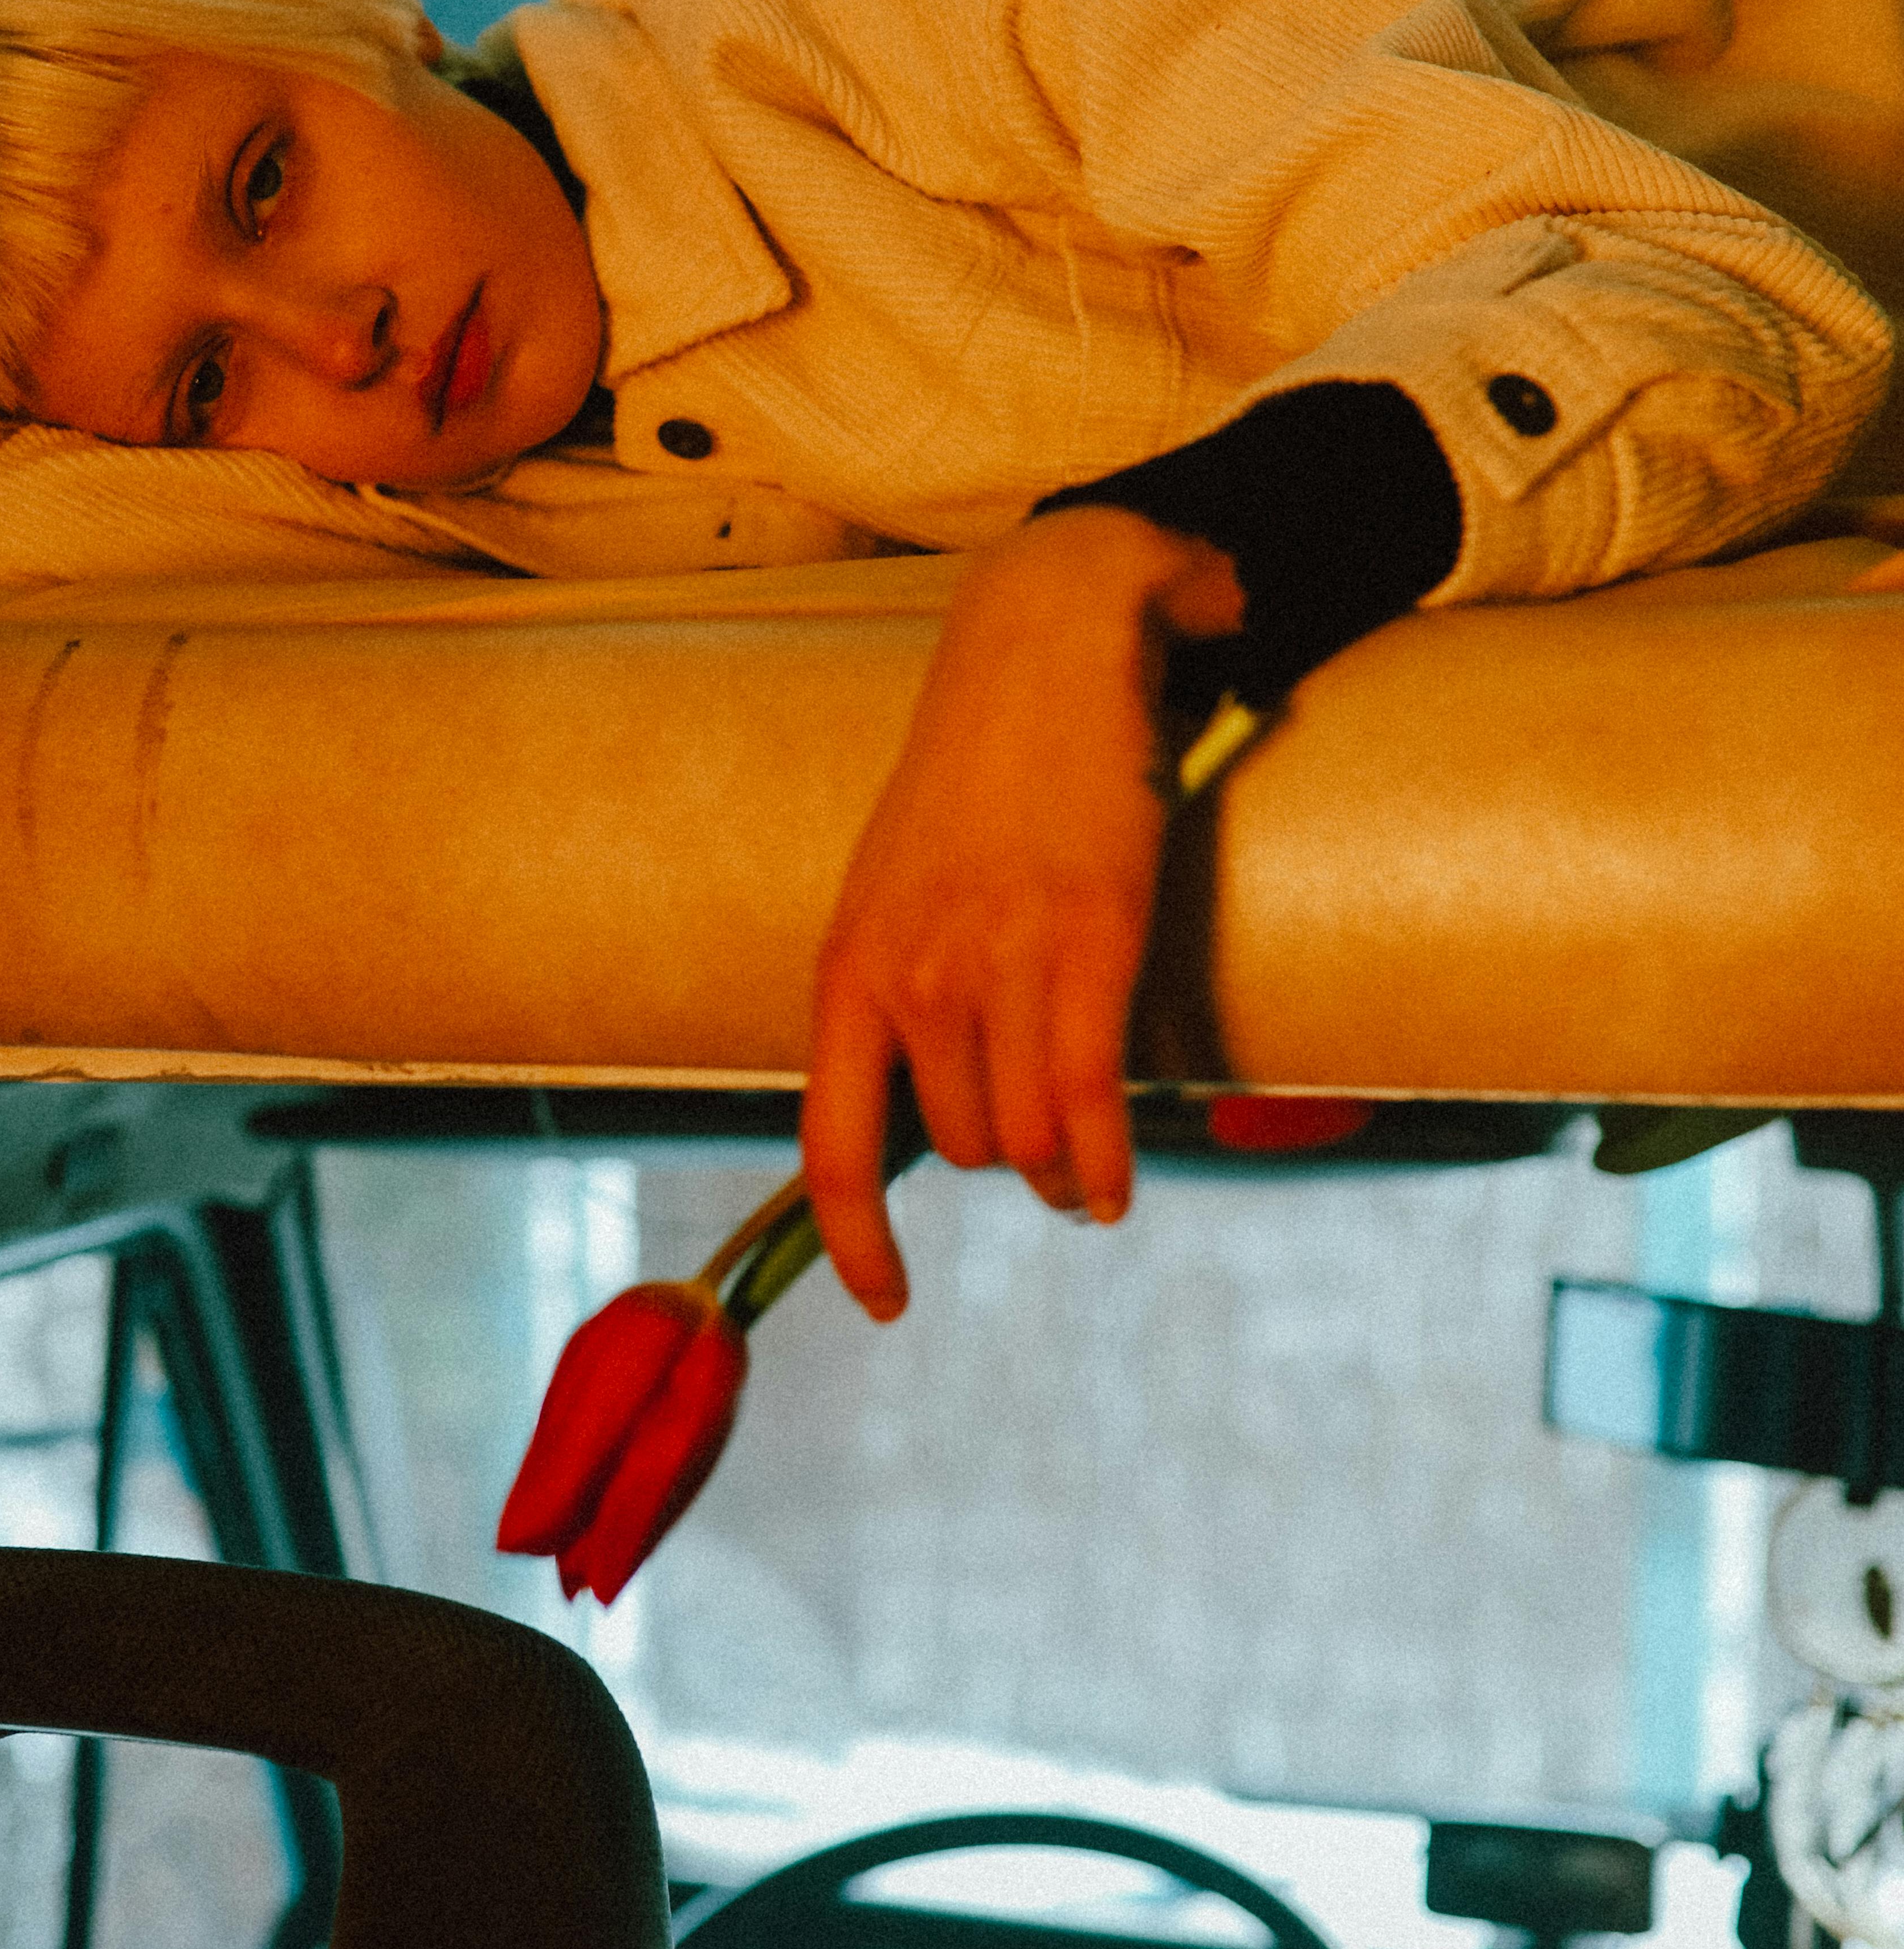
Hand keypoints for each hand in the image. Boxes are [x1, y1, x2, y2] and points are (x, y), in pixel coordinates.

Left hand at [802, 508, 1242, 1318]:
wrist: (1044, 647)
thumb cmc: (978, 775)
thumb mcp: (895, 889)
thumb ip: (897, 991)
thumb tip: (922, 1107)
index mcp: (849, 967)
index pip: (831, 1147)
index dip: (857, 1243)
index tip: (889, 1301)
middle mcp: (912, 977)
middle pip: (957, 1147)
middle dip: (1004, 1160)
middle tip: (1045, 1146)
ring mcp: (998, 962)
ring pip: (1024, 1139)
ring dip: (1061, 1170)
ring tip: (1087, 1170)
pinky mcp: (1088, 942)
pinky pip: (1087, 1103)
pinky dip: (1105, 1165)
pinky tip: (1116, 1190)